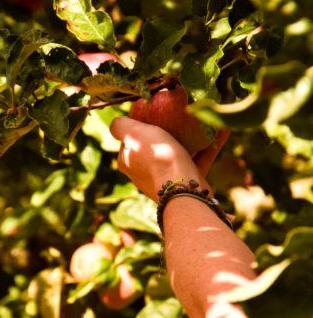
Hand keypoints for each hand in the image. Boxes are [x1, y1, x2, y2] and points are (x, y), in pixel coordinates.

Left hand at [110, 117, 229, 201]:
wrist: (183, 188)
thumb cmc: (157, 157)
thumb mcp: (133, 134)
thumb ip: (120, 127)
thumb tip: (116, 123)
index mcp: (128, 163)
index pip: (131, 140)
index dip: (140, 124)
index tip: (154, 110)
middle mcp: (144, 173)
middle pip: (154, 146)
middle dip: (167, 129)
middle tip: (179, 112)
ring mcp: (167, 179)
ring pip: (179, 152)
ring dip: (192, 136)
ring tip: (202, 118)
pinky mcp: (188, 182)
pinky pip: (199, 160)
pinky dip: (209, 145)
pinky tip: (222, 129)